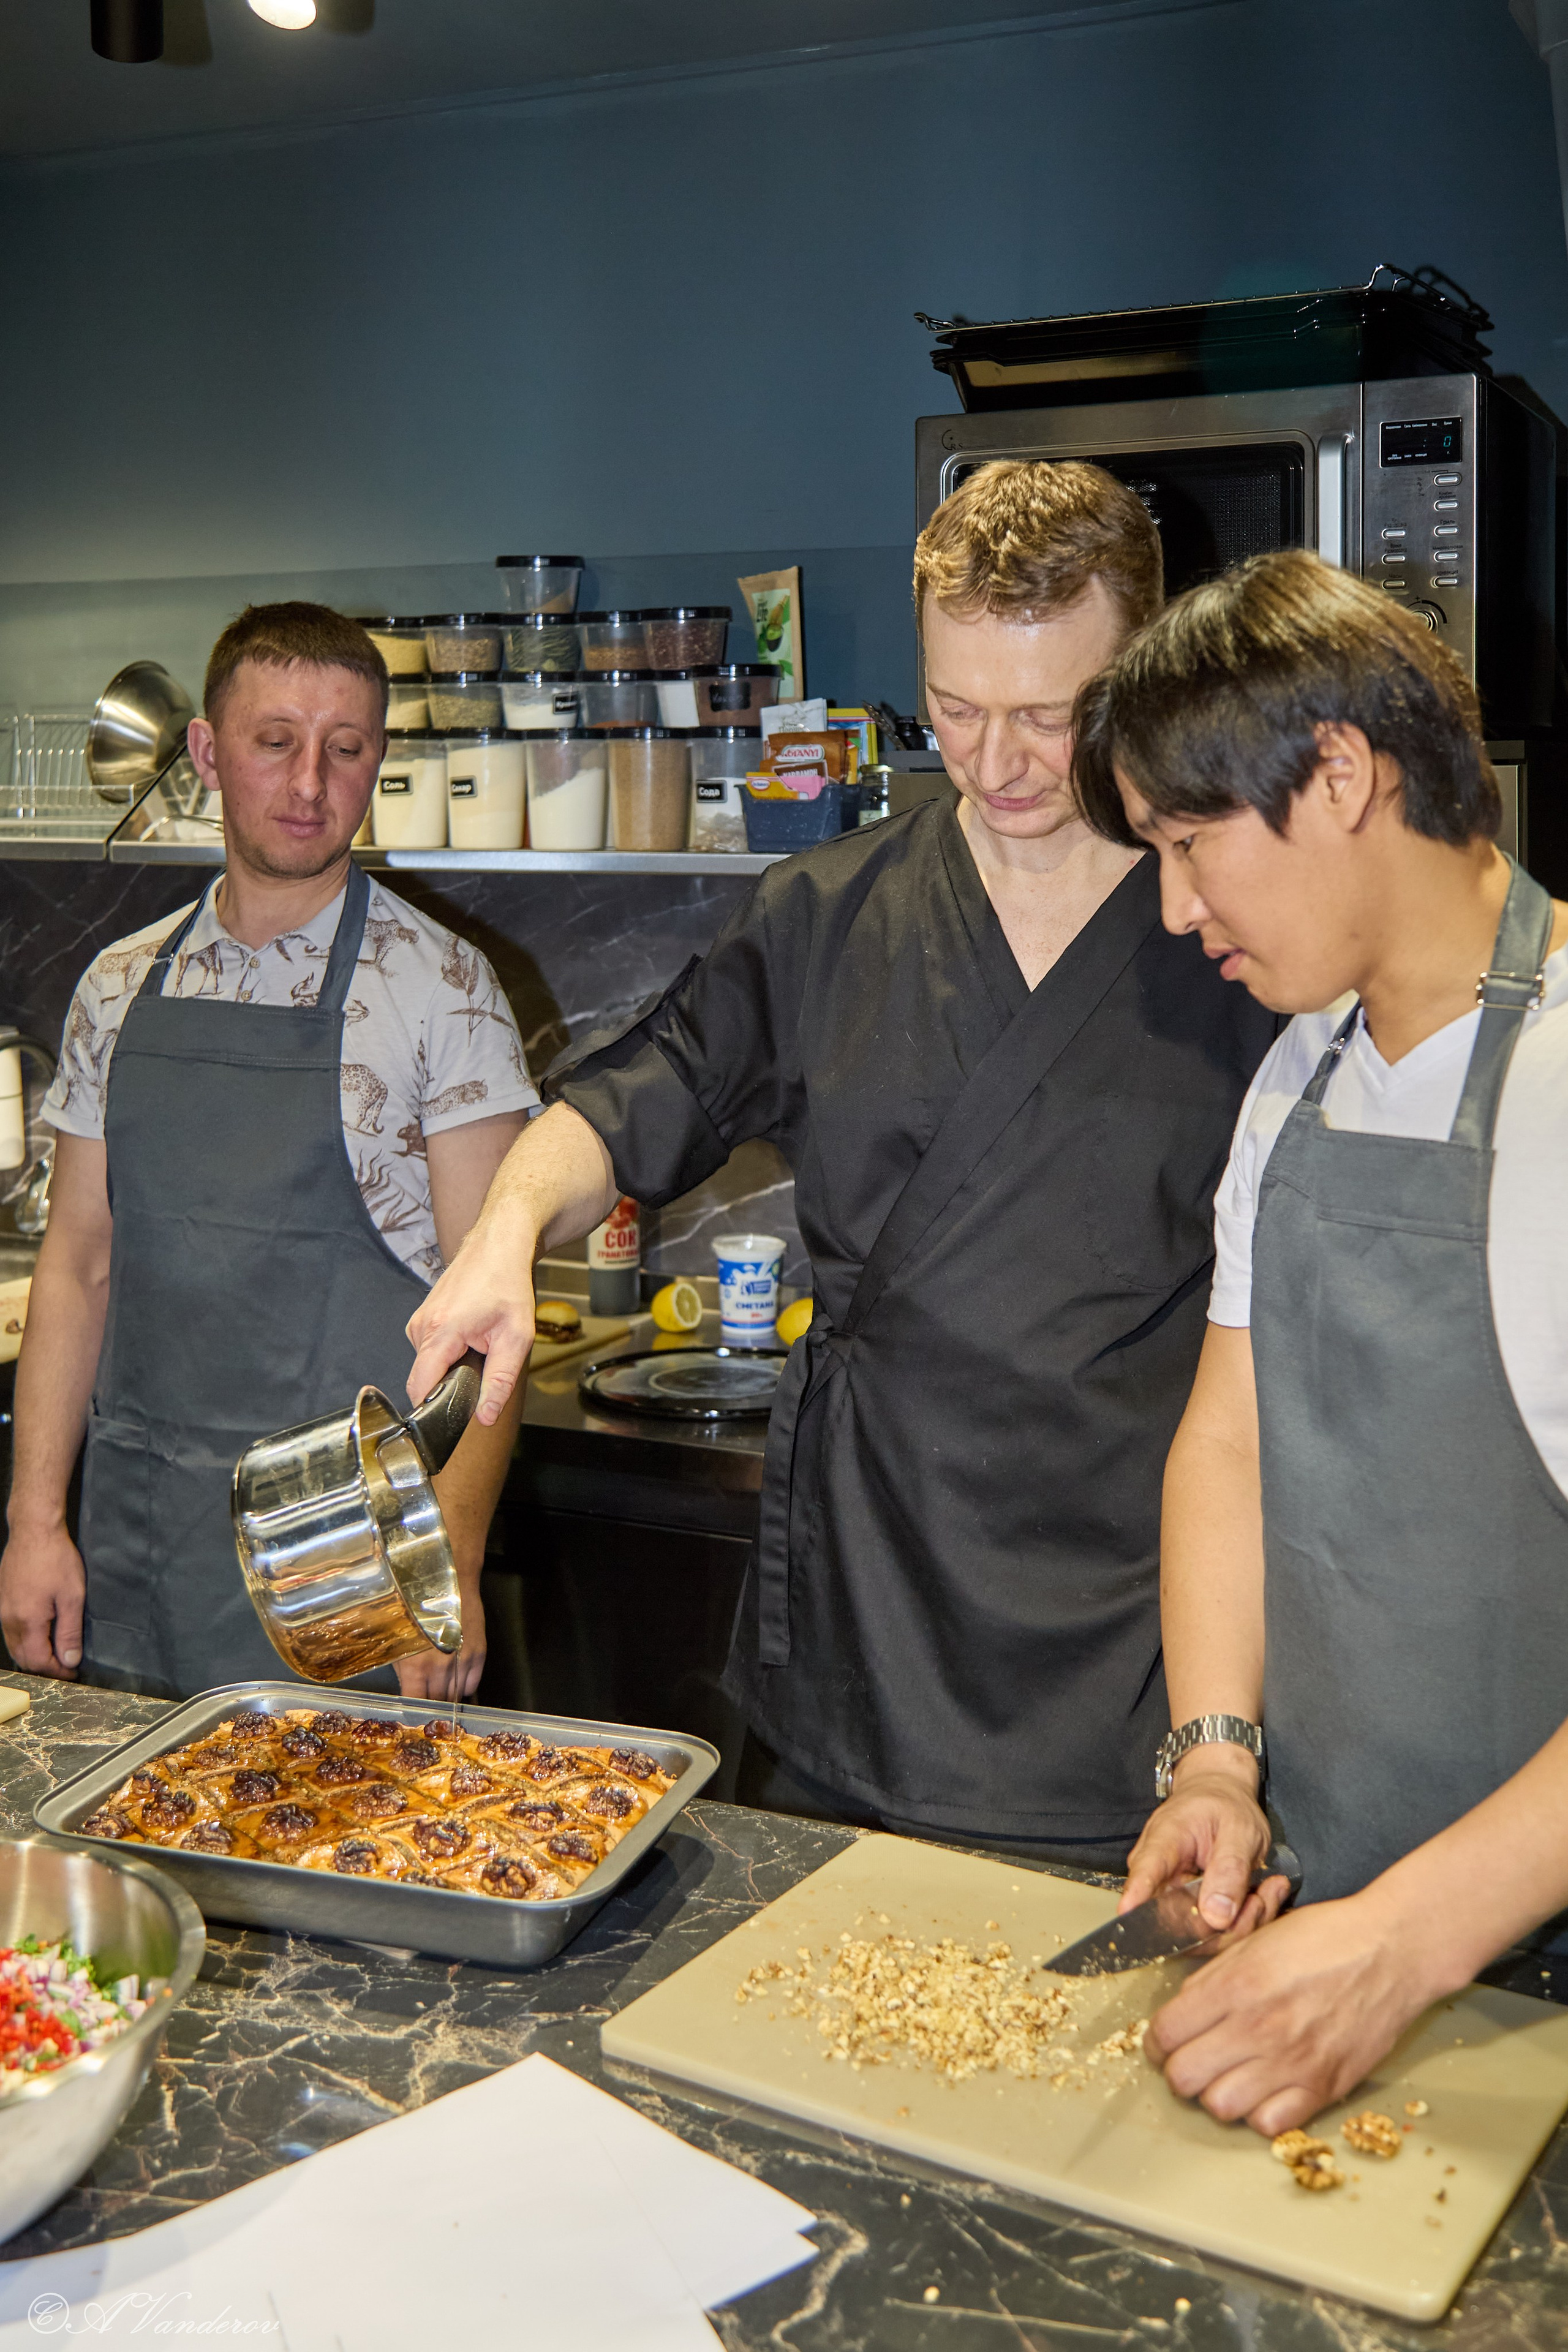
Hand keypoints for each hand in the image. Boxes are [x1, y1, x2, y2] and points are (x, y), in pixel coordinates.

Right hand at [0, 1522, 84, 1677]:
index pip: (38, 1661)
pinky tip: (41, 1634)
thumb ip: (70, 1631)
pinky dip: (25, 1641)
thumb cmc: (55, 1558)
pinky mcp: (2, 1600)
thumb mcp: (72, 1596)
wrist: (33, 1531)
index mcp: (27, 1621)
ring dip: (33, 1655)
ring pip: (14, 1645)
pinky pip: (10, 1631)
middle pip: (23, 1658)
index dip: (57, 1671)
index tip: (73, 1672)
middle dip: (45, 1667)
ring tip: (56, 1652)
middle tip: (66, 1665)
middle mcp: (9, 1619)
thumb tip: (69, 1660)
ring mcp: (2, 1610)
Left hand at [394, 1578, 485, 1702]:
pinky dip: (464, 1685)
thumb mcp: (399, 1636)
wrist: (449, 1583)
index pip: (417, 1703)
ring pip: (455, 1695)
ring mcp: (462, 1662)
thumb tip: (408, 1688)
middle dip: (431, 1702)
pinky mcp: (478, 1655)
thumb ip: (402, 1667)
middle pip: (437, 1701)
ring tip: (441, 1686)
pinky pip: (472, 1684)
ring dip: (448, 1694)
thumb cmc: (418, 1605)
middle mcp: (440, 1668)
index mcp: (416, 1666)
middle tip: (428, 1697)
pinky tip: (456, 1676)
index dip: (416, 1710)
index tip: (415, 1711)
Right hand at [407, 1219, 536, 1428]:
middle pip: (424, 1379)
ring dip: (452, 1365)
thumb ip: (500, 1381)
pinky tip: (469, 1334)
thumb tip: (485, 1416)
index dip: (433, 1408)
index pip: (419, 1387)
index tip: (452, 1413)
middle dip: (450, 1384)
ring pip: (428, 1365)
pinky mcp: (422, 1319)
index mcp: (440, 1332)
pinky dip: (448, 1352)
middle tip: (481, 1364)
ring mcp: (419, 1321)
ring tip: (478, 1343)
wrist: (498, 1247)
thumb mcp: (516, 1339)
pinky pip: (429, 1350)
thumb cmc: (507, 1285)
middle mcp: (421, 1327)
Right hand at [1121, 1757, 1285, 1935]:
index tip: (1128, 1915)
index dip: (1136, 1897)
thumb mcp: (1239, 1829)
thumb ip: (1230, 1870)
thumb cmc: (1225, 1806)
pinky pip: (1215, 1933)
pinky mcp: (1190, 1912)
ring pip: (1201, 1934)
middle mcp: (1159, 1876)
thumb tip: (1217, 1917)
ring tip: (1266, 1891)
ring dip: (1243, 1922)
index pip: (1145, 1873)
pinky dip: (1245, 1921)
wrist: (1219, 1796)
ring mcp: (1173, 1897)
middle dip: (1229, 1924)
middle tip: (1263, 1897)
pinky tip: (1262, 1896)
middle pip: (1179, 1920)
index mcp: (1164, 1841)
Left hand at [1145, 1887, 1439, 2135]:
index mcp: (1236, 1986)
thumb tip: (1183, 2013)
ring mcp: (1292, 2063)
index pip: (1166, 2034)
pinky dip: (1259, 2113)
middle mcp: (1259, 2029)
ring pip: (1220, 2107)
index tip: (1165, 2040)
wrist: (1391, 1950)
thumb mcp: (1255, 1941)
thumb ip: (1213, 1980)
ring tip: (1228, 2075)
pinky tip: (1264, 2090)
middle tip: (1192, 2058)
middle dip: (1179, 2069)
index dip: (1156, 2040)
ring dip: (1216, 2093)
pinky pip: (1269, 2124)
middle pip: (1184, 2078)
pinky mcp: (1324, 2087)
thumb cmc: (1326, 1937)